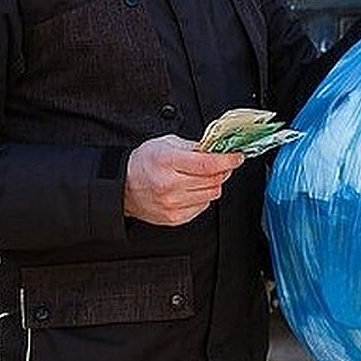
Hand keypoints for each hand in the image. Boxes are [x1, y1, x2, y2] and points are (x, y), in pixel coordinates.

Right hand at [123, 134, 244, 225]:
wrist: (123, 186)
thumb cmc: (144, 162)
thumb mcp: (167, 143)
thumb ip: (193, 146)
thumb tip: (217, 149)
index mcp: (167, 162)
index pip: (208, 164)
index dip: (228, 160)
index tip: (237, 157)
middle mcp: (169, 185)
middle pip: (214, 180)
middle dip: (222, 170)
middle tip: (221, 164)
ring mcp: (172, 204)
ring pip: (212, 194)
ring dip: (213, 184)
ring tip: (203, 176)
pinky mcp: (174, 217)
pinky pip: (203, 207)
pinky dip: (203, 196)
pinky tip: (193, 189)